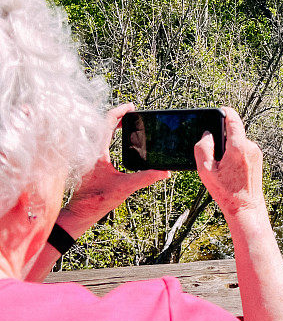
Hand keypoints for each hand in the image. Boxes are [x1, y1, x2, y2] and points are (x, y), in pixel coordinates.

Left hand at [58, 103, 169, 236]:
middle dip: (118, 116)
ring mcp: (88, 156)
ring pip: (99, 132)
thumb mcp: (125, 187)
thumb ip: (146, 178)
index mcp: (97, 151)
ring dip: (113, 125)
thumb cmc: (96, 201)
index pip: (107, 122)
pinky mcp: (88, 162)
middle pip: (103, 124)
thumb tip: (165, 172)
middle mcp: (90, 150)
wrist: (79, 213)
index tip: (132, 107)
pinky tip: (119, 142)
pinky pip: (99, 142)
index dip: (120, 111)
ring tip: (128, 123)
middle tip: (133, 114)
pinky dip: (109, 135)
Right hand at [194, 107, 266, 216]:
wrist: (246, 207)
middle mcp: (250, 146)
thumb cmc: (226, 191)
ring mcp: (256, 152)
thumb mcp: (206, 170)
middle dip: (222, 136)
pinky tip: (230, 168)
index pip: (233, 118)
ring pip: (238, 141)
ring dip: (228, 147)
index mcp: (238, 147)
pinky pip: (243, 149)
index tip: (216, 111)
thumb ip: (203, 148)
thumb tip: (207, 134)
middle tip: (213, 152)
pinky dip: (235, 153)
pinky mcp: (258, 158)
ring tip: (222, 165)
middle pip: (234, 131)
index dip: (224, 111)